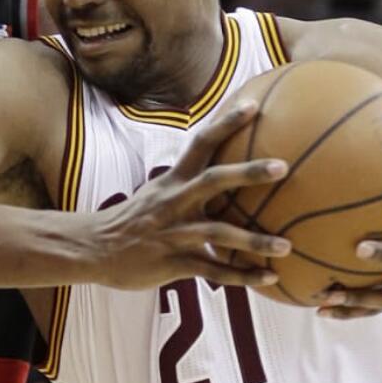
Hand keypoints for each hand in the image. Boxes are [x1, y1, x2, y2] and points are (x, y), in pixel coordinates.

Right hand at [83, 99, 290, 290]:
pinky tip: (269, 277)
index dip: (227, 123)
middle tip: (282, 166)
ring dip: (255, 241)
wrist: (94, 248)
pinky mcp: (174, 263)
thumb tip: (222, 173)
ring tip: (287, 246)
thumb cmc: (133, 219)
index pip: (202, 143)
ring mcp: (175, 233)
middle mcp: (175, 202)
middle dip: (249, 172)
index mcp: (173, 180)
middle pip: (215, 180)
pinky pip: (213, 271)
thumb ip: (187, 184)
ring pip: (220, 234)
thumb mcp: (158, 193)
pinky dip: (243, 277)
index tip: (255, 104)